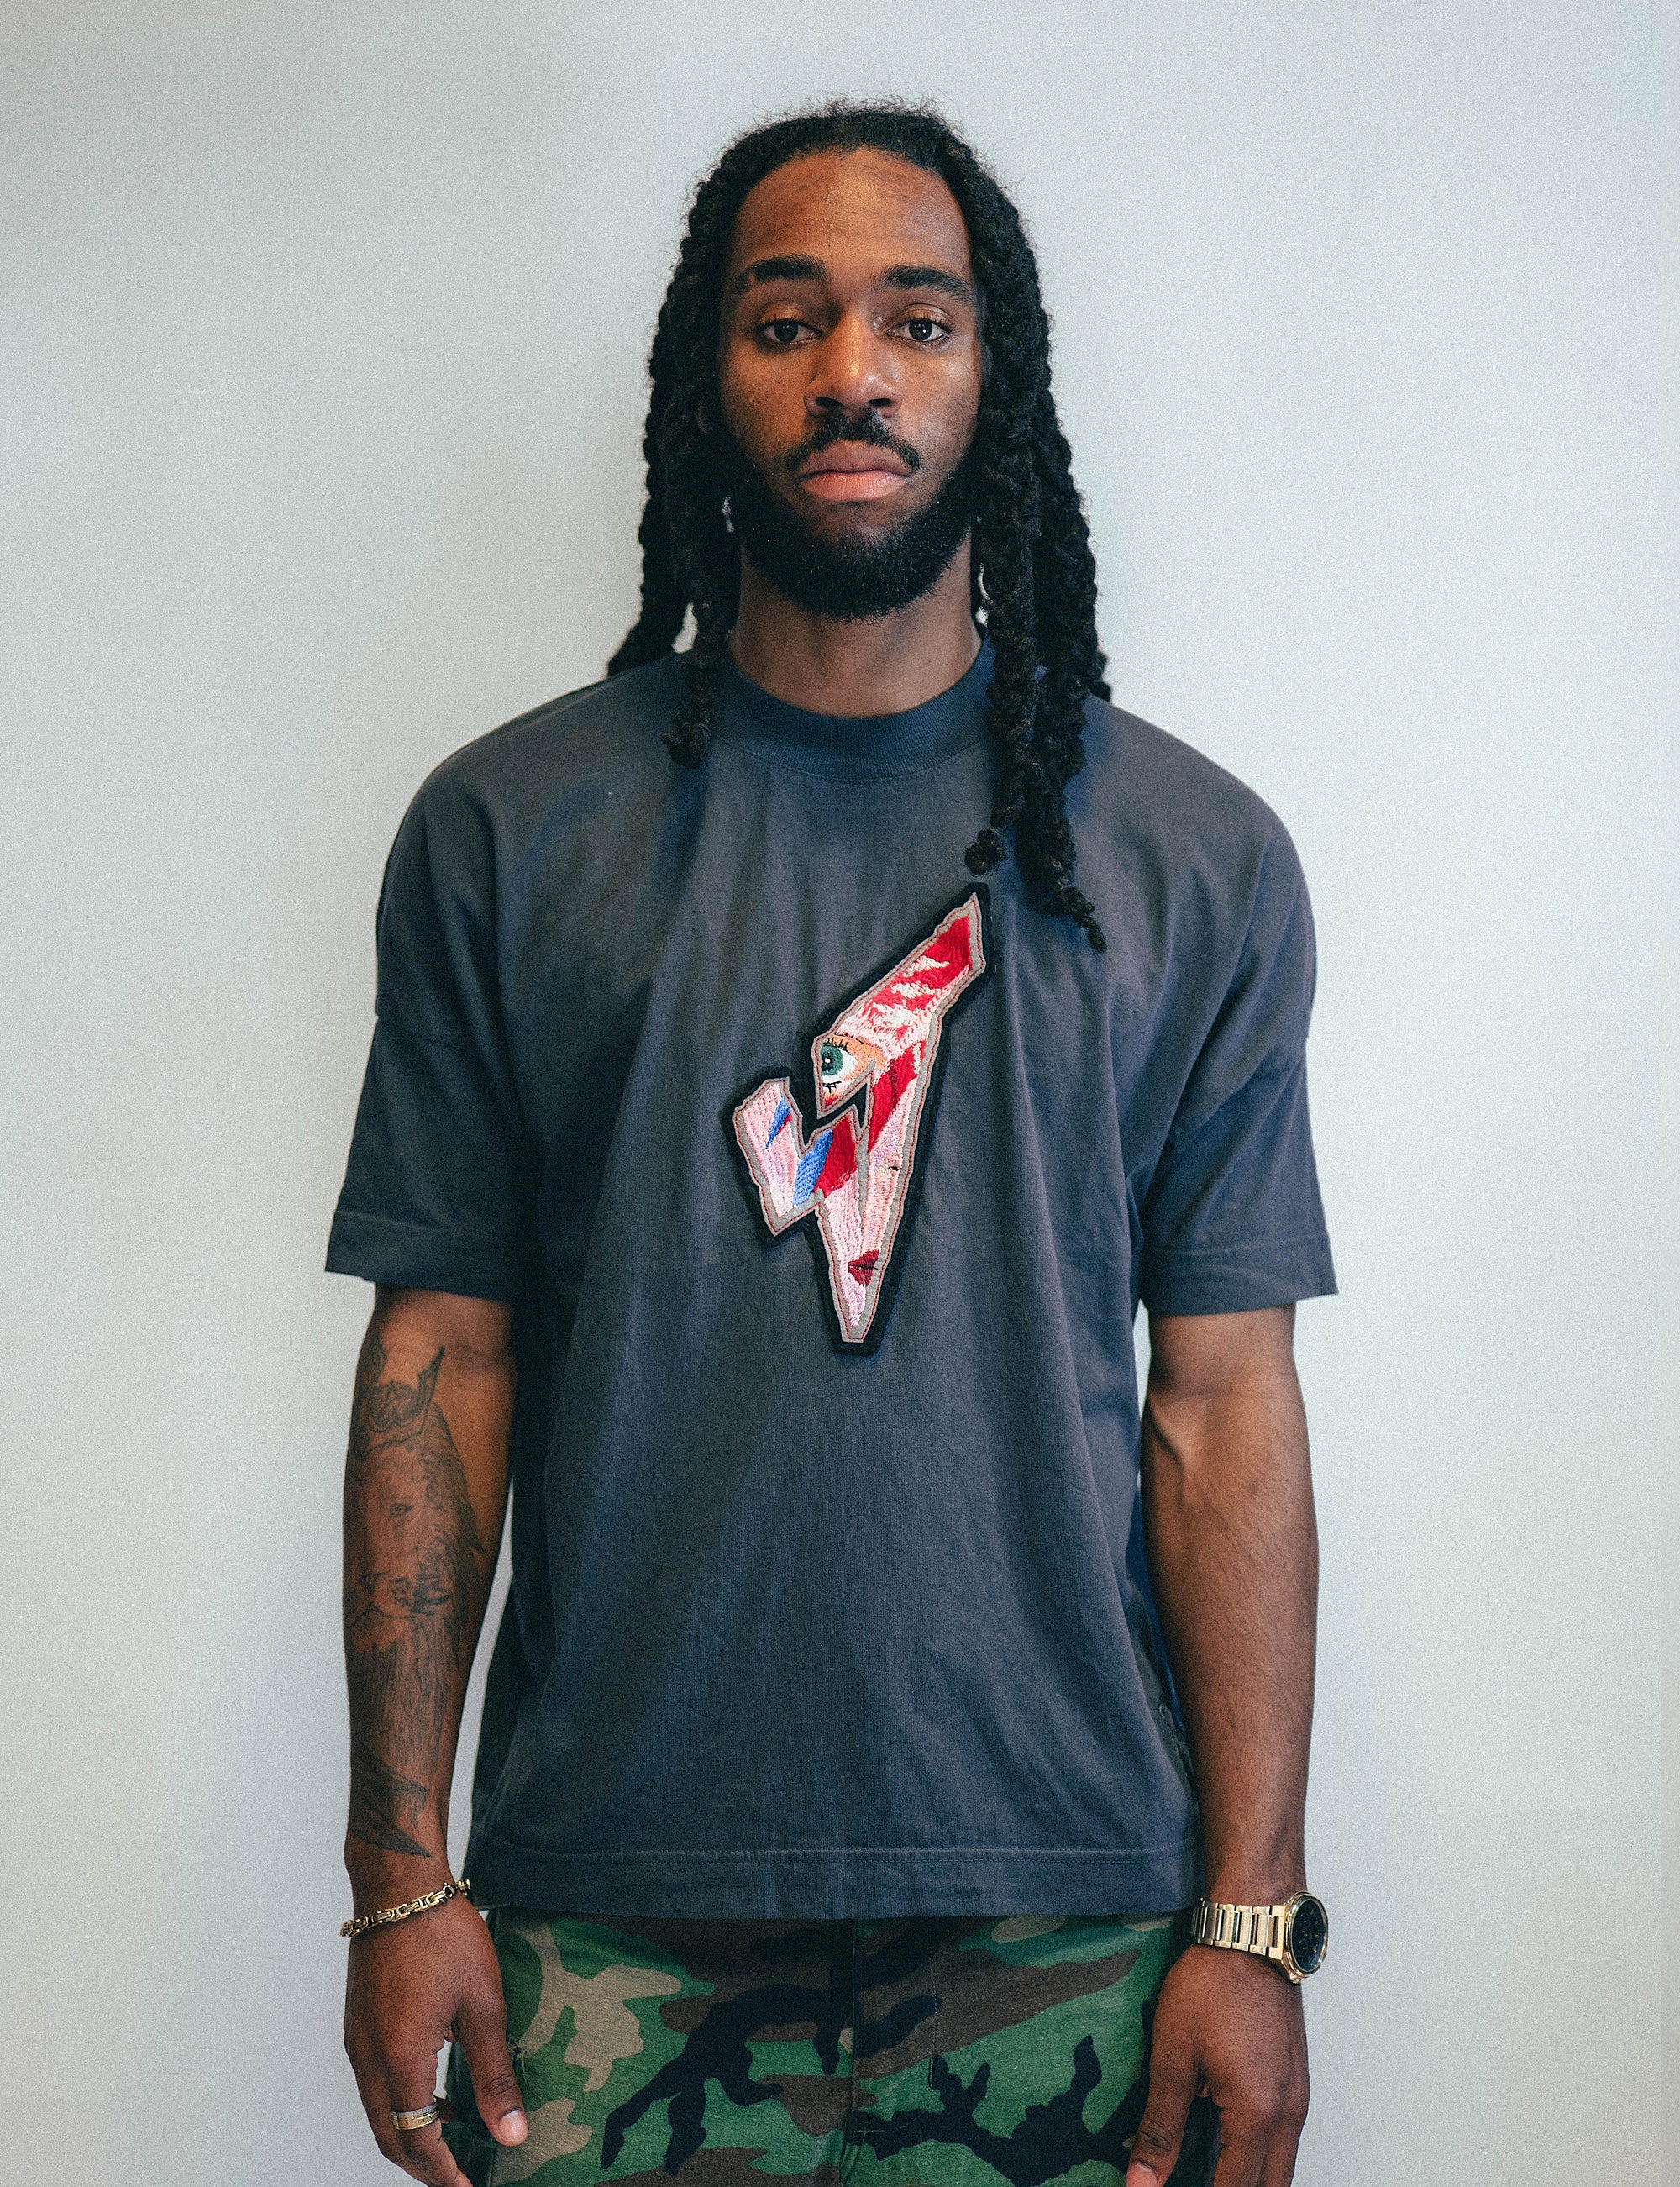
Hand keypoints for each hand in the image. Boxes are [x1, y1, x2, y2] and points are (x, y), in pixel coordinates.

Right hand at [344, 1896, 527, 2183]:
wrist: (400, 1885)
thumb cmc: (444, 1936)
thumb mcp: (483, 2006)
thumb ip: (493, 2076)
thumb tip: (510, 2133)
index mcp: (398, 2060)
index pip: (416, 2141)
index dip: (443, 2172)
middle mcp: (367, 2058)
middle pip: (390, 2134)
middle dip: (423, 2163)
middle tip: (458, 2175)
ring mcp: (357, 2040)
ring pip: (378, 2110)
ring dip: (411, 2132)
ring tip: (456, 2135)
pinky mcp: (359, 2023)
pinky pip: (374, 2081)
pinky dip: (400, 2101)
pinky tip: (436, 2088)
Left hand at [1126, 1943, 1308, 2186]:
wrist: (1250, 1934)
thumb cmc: (1211, 1987)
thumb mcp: (1173, 2059)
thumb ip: (1160, 2129)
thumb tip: (1141, 2184)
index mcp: (1257, 2117)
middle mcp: (1288, 2116)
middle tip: (1191, 2184)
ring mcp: (1298, 2098)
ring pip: (1282, 2169)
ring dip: (1250, 2179)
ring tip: (1208, 2173)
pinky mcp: (1297, 2081)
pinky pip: (1285, 2141)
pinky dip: (1261, 2157)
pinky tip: (1229, 2147)